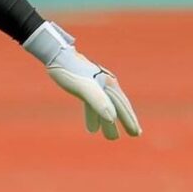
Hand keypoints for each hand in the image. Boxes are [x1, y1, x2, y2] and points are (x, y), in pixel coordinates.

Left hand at [23, 21, 141, 139]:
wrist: (55, 55)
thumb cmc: (69, 70)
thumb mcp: (83, 87)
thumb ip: (98, 101)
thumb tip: (112, 118)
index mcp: (108, 83)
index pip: (122, 105)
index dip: (130, 120)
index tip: (136, 133)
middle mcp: (105, 83)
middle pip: (118, 106)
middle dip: (126, 120)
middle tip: (134, 135)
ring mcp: (95, 84)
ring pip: (105, 106)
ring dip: (108, 122)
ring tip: (110, 136)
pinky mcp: (84, 85)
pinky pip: (92, 104)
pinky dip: (93, 115)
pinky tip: (91, 127)